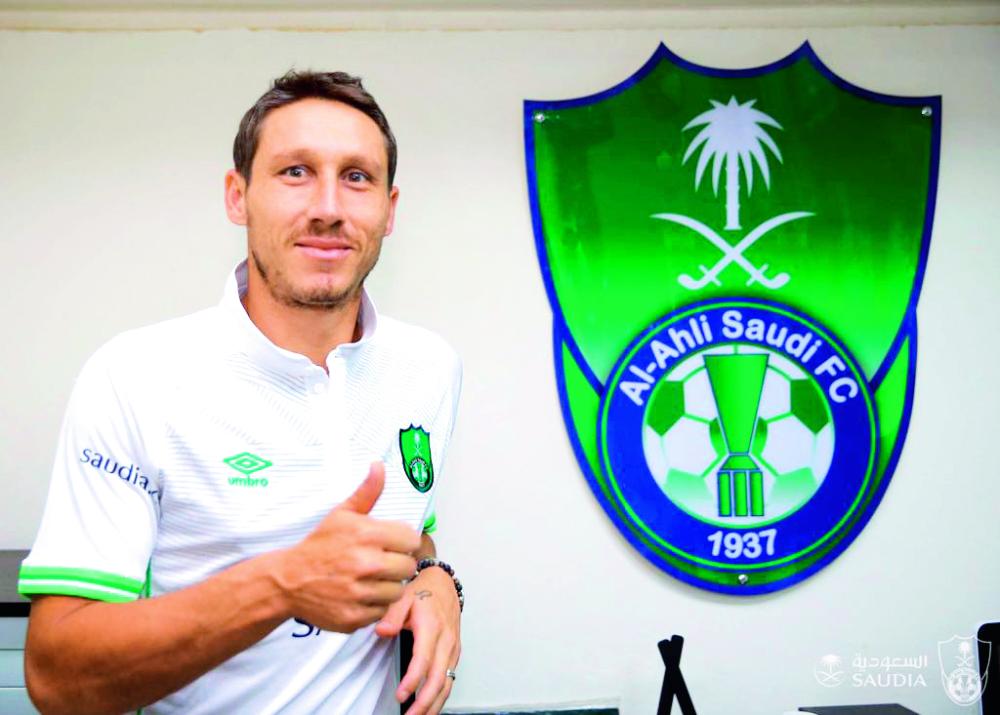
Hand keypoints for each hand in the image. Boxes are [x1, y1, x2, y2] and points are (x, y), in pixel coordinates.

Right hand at [277, 462, 420, 632]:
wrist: (287, 580)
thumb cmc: (319, 545)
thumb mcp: (341, 514)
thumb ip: (367, 492)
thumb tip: (379, 466)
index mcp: (367, 534)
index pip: (411, 540)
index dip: (403, 542)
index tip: (392, 545)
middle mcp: (366, 564)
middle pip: (408, 567)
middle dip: (397, 565)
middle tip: (380, 564)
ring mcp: (360, 593)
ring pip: (397, 592)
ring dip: (387, 587)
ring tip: (370, 580)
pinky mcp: (354, 617)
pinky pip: (381, 612)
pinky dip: (373, 606)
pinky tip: (359, 596)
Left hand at [375, 566, 461, 714]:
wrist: (443, 582)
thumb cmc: (423, 590)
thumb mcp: (404, 595)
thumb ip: (392, 614)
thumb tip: (382, 631)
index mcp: (431, 627)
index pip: (424, 660)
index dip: (413, 680)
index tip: (401, 695)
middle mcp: (446, 640)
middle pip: (439, 678)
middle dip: (424, 702)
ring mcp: (453, 648)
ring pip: (447, 683)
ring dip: (434, 704)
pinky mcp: (455, 653)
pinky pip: (451, 679)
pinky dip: (441, 696)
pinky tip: (431, 706)